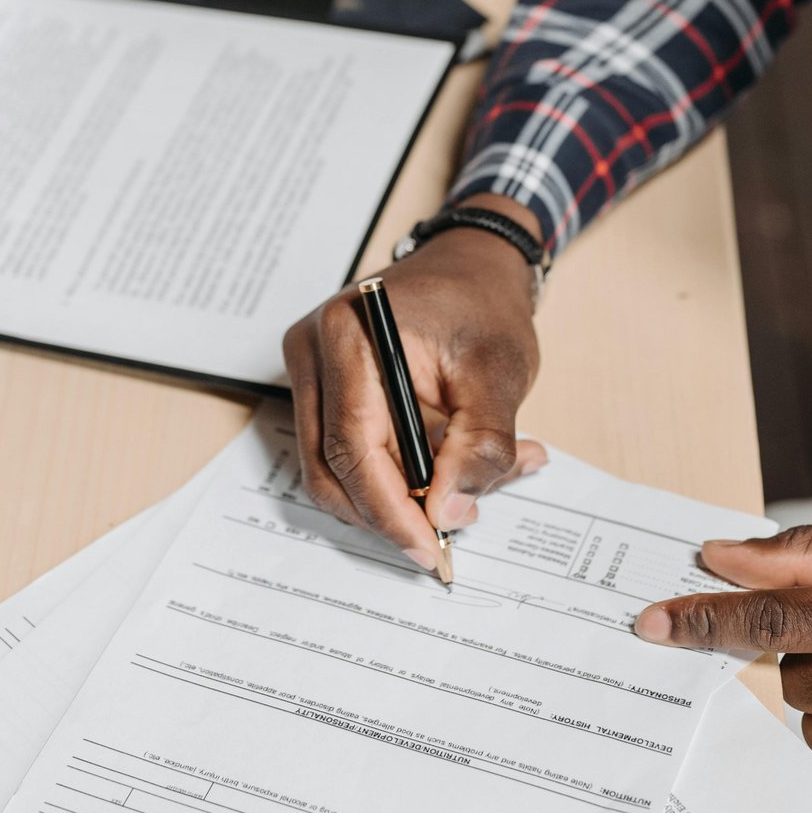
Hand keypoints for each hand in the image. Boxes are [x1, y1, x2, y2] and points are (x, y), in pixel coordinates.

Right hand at [282, 196, 548, 572]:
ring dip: (389, 499)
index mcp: (350, 334)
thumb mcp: (500, 373)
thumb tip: (448, 513)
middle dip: (386, 513)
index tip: (428, 546)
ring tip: (458, 494)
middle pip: (330, 464)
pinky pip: (342, 449)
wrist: (471, 265)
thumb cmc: (483, 305)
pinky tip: (440, 472)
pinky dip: (389, 477)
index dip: (389, 509)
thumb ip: (481, 446)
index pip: (352, 445)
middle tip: (440, 540)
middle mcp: (314, 349)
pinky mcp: (322, 385)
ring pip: (331, 466)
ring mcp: (311, 367)